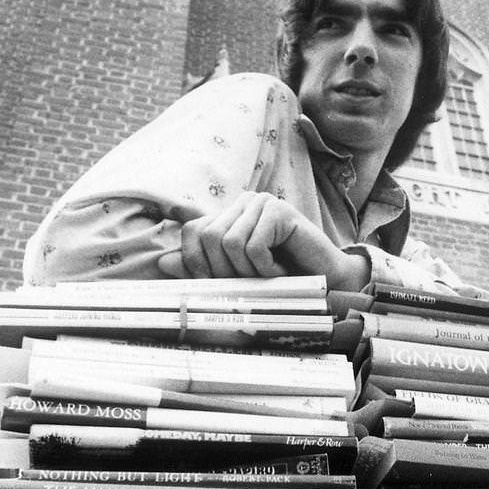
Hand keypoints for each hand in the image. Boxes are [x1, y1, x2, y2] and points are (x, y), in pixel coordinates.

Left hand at [156, 193, 369, 289]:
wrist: (325, 285)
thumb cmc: (279, 282)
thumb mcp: (234, 277)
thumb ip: (201, 269)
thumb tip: (162, 264)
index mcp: (228, 215)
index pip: (192, 232)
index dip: (198, 263)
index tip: (221, 283)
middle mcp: (242, 203)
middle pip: (209, 238)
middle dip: (226, 271)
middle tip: (251, 282)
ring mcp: (262, 203)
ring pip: (229, 242)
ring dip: (248, 272)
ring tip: (269, 276)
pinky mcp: (280, 210)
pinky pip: (253, 245)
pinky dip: (265, 268)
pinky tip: (281, 271)